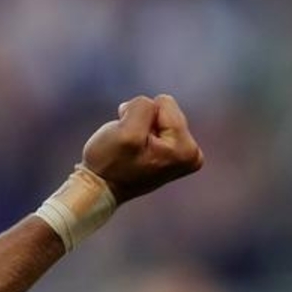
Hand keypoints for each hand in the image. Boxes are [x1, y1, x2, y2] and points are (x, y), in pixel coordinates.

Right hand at [80, 94, 203, 204]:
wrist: (99, 188)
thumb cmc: (110, 162)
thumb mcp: (125, 131)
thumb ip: (143, 107)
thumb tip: (151, 104)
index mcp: (186, 149)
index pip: (164, 103)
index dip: (141, 117)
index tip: (132, 140)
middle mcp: (192, 153)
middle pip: (166, 108)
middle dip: (142, 121)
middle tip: (130, 144)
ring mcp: (184, 154)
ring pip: (159, 115)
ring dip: (139, 126)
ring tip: (130, 148)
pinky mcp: (173, 153)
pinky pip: (157, 123)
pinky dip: (141, 131)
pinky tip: (134, 149)